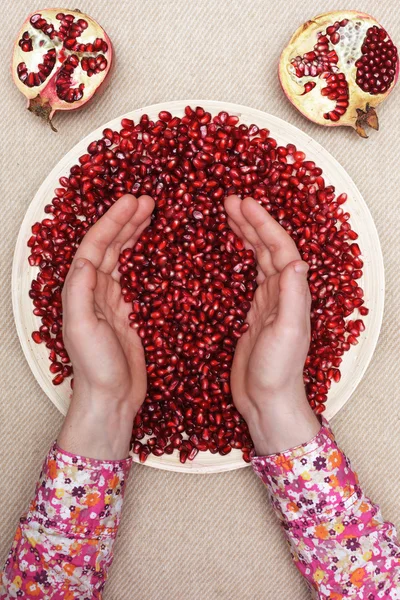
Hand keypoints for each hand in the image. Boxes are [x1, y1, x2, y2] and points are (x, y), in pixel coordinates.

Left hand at [57, 194, 153, 459]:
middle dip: (125, 222)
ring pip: (120, 258)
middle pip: (108, 247)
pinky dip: (140, 258)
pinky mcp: (126, 313)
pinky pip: (131, 276)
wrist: (112, 398)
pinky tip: (149, 249)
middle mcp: (93, 292)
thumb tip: (86, 258)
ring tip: (149, 215)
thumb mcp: (82, 328)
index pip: (96, 246)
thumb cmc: (95, 367)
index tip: (133, 202)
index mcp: (81, 291)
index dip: (113, 222)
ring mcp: (110, 302)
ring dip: (132, 235)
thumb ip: (80, 292)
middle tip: (147, 201)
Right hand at [225, 196, 319, 454]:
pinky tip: (231, 251)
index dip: (262, 223)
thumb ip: (292, 297)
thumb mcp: (286, 332)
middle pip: (268, 247)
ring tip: (229, 216)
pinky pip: (249, 276)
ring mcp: (268, 303)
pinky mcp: (253, 314)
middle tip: (229, 201)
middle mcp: (283, 293)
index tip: (242, 203)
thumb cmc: (278, 370)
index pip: (279, 247)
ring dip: (246, 235)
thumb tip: (296, 260)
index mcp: (292, 293)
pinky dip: (240, 258)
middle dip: (251, 222)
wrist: (267, 401)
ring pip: (259, 259)